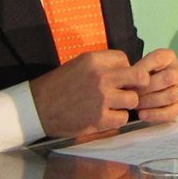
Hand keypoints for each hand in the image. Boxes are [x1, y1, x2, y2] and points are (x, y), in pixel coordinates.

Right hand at [30, 50, 144, 138]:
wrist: (38, 108)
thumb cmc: (58, 85)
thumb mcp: (79, 65)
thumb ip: (101, 65)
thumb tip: (124, 70)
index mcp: (94, 61)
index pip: (124, 59)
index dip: (124, 69)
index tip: (118, 77)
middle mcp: (101, 77)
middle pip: (139, 77)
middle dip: (139, 84)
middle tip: (131, 90)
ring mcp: (102, 99)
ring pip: (133, 100)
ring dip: (126, 103)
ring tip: (114, 105)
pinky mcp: (100, 119)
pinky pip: (123, 119)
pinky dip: (117, 119)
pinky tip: (106, 116)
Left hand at [131, 48, 177, 122]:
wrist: (149, 89)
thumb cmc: (140, 77)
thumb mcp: (137, 69)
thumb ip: (135, 72)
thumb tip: (128, 81)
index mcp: (168, 57)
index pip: (158, 59)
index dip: (142, 70)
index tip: (129, 79)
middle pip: (168, 78)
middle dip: (147, 88)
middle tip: (131, 94)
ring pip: (171, 95)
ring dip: (150, 102)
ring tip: (135, 104)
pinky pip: (171, 112)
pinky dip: (155, 114)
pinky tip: (143, 114)